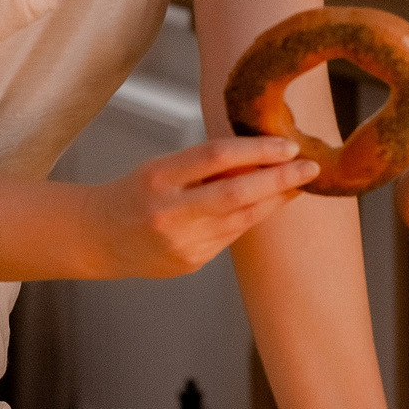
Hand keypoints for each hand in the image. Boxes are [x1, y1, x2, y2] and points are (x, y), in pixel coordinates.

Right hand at [80, 137, 316, 278]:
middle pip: (237, 193)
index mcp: (158, 178)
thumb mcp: (161, 167)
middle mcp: (169, 213)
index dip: (256, 150)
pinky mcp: (191, 263)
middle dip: (280, 179)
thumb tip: (261, 154)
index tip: (288, 145)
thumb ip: (204, 164)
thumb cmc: (135, 192)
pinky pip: (231, 236)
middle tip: (311, 167)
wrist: (97, 238)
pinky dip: (250, 218)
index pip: (215, 157)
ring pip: (242, 218)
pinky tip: (263, 205)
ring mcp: (181, 244)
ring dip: (274, 200)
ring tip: (296, 183)